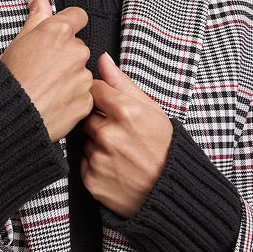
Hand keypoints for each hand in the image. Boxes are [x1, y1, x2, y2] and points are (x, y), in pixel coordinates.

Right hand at [0, 0, 93, 142]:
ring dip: (69, 78)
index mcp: (58, 31)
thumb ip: (36, 15)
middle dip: (65, 56)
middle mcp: (76, 50)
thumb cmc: (10, 79)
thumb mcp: (19, 41)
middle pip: (78, 47)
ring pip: (81, 72)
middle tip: (44, 69)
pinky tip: (53, 102)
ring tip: (46, 89)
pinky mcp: (86, 99)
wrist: (10, 116)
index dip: (69, 24)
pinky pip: (83, 95)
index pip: (78, 16)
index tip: (61, 35)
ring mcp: (83, 76)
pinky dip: (71, 98)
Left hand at [80, 52, 172, 217]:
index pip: (93, 90)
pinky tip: (115, 167)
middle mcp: (109, 134)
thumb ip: (122, 83)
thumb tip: (102, 59)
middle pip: (86, 115)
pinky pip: (83, 162)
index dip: (101, 97)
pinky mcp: (91, 179)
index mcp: (125, 112)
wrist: (169, 192)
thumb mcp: (151, 110)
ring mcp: (99, 158)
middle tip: (119, 133)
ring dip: (96, 143)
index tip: (111, 106)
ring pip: (84, 140)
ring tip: (120, 153)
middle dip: (99, 121)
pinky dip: (95, 164)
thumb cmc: (163, 148)